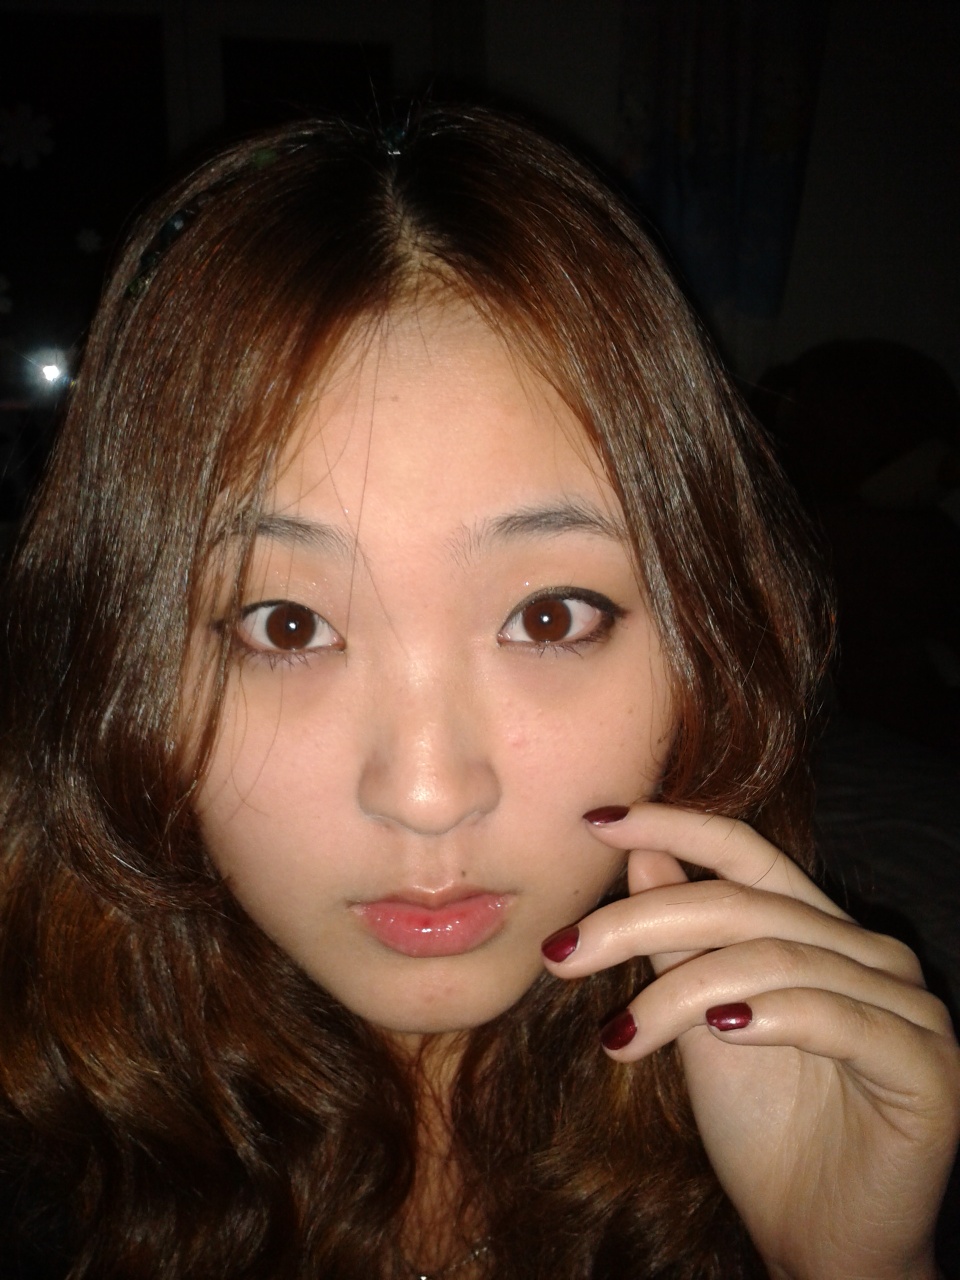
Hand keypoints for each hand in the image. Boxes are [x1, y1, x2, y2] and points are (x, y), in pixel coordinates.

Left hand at [541, 804, 959, 1279]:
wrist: (821, 1240)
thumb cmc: (763, 1129)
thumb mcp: (701, 1024)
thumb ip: (681, 942)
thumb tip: (641, 854)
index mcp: (816, 930)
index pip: (747, 852)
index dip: (675, 825)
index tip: (597, 821)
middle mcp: (867, 952)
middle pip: (743, 904)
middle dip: (641, 920)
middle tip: (563, 953)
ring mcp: (905, 1004)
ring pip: (776, 958)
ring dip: (681, 992)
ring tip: (619, 1035)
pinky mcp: (924, 1063)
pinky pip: (838, 1015)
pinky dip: (772, 1015)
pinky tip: (722, 1033)